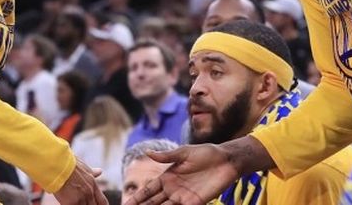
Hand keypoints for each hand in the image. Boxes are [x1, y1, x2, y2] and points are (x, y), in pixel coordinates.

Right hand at [54, 158, 107, 204]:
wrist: (58, 164)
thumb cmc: (69, 163)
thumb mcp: (84, 167)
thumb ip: (92, 172)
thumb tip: (100, 171)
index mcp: (93, 184)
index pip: (102, 201)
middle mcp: (89, 193)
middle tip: (83, 202)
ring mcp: (80, 199)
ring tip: (75, 201)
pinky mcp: (71, 203)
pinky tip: (66, 203)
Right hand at [125, 137, 270, 204]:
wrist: (226, 161)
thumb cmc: (206, 153)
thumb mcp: (184, 153)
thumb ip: (167, 156)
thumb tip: (147, 153)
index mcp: (167, 177)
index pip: (148, 190)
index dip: (137, 198)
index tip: (125, 204)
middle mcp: (172, 190)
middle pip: (152, 203)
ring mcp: (183, 198)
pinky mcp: (195, 203)